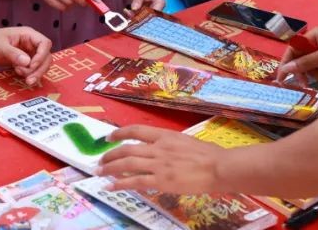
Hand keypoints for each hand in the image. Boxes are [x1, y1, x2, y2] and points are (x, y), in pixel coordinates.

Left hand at [0, 26, 52, 84]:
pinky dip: (31, 75)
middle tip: (29, 79)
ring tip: (19, 74)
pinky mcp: (27, 63)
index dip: (41, 55)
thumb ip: (12, 53)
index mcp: (29, 35)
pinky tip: (20, 76)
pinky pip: (35, 70)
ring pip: (42, 66)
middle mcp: (33, 44)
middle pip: (46, 57)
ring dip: (35, 74)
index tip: (31, 65)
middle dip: (39, 69)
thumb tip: (27, 62)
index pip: (45, 43)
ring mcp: (31, 54)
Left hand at [97, 125, 225, 192]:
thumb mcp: (186, 141)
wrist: (218, 167)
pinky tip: (111, 187)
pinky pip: (135, 182)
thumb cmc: (209, 154)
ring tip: (99, 173)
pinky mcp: (161, 180)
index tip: (108, 137)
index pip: (136, 130)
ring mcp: (159, 164)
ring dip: (110, 168)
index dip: (119, 133)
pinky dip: (120, 184)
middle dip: (110, 155)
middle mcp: (158, 147)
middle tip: (100, 161)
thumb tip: (161, 149)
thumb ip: (170, 145)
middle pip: (127, 149)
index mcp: (165, 135)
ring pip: (126, 164)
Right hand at [275, 26, 317, 84]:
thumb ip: (306, 62)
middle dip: (304, 71)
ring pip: (312, 67)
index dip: (286, 63)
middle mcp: (317, 43)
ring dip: (317, 74)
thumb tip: (286, 69)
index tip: (281, 78)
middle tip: (305, 84)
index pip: (293, 49)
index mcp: (313, 36)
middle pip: (301, 59)